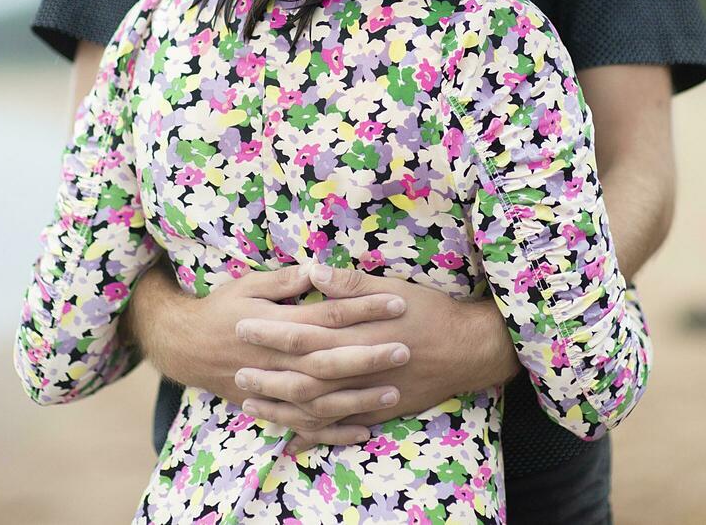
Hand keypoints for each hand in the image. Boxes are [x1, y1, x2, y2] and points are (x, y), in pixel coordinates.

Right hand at [126, 263, 411, 416]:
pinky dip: (333, 431)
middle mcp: (276, 359)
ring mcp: (273, 388)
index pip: (327, 316)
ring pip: (320, 398)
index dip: (363, 309)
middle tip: (404, 349)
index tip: (396, 303)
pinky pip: (304, 425)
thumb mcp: (248, 284)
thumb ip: (284, 280)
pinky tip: (362, 430)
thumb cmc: (221, 308)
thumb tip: (317, 269)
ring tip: (393, 391)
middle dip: (368, 356)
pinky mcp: (270, 406)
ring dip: (357, 397)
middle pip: (329, 360)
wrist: (185, 346)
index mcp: (275, 324)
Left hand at [235, 264, 519, 455]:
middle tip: (236, 373)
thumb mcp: (391, 288)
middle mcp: (358, 369)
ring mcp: (369, 395)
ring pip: (316, 409)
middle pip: (302, 377)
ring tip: (252, 404)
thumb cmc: (430, 311)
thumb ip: (348, 284)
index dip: (270, 332)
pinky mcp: (380, 411)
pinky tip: (291, 433)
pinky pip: (340, 427)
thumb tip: (310, 272)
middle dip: (267, 376)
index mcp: (356, 334)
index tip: (241, 326)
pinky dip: (314, 432)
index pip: (302, 335)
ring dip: (282, 407)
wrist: (469, 349)